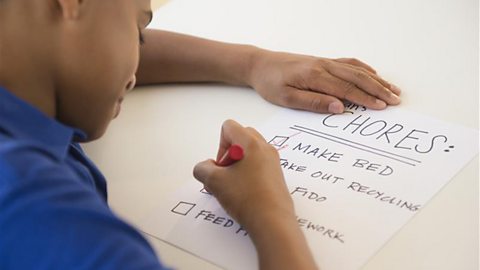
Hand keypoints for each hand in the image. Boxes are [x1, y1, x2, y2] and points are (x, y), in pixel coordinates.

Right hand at [193, 120, 316, 268]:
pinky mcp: (277, 175)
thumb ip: (203, 168)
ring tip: (233, 187)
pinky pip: (258, 164)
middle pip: (240, 137)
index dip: (219, 145)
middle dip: (228, 153)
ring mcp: (273, 161)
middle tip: (225, 175)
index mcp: (251, 143)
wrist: (272, 222)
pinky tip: (244, 194)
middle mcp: (265, 148)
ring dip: (237, 165)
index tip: (221, 166)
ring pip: (249, 152)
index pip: (229, 127)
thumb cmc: (246, 198)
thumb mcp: (214, 182)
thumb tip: (206, 167)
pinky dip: (247, 173)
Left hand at [248, 49, 401, 113]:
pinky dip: (363, 68)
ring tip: (392, 89)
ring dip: (375, 79)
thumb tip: (339, 107)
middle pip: (357, 77)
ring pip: (356, 69)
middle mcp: (323, 66)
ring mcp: (324, 61)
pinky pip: (348, 63)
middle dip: (378, 89)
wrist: (259, 64)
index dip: (366, 99)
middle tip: (395, 100)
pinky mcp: (322, 61)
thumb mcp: (286, 98)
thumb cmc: (270, 83)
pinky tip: (373, 74)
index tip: (382, 107)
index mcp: (315, 76)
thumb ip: (313, 102)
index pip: (346, 89)